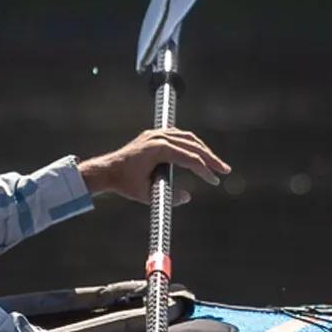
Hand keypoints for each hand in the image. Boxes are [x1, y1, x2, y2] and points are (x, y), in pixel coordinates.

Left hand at [79, 128, 230, 204]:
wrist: (107, 170)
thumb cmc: (125, 183)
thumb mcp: (146, 195)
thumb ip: (168, 198)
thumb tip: (188, 197)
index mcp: (158, 149)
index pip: (190, 158)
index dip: (205, 170)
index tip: (214, 181)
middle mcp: (158, 137)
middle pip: (193, 144)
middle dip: (210, 158)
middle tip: (224, 170)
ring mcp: (156, 134)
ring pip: (187, 137)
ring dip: (203, 149)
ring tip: (215, 163)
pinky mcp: (154, 135)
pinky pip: (178, 136)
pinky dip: (191, 144)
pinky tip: (198, 153)